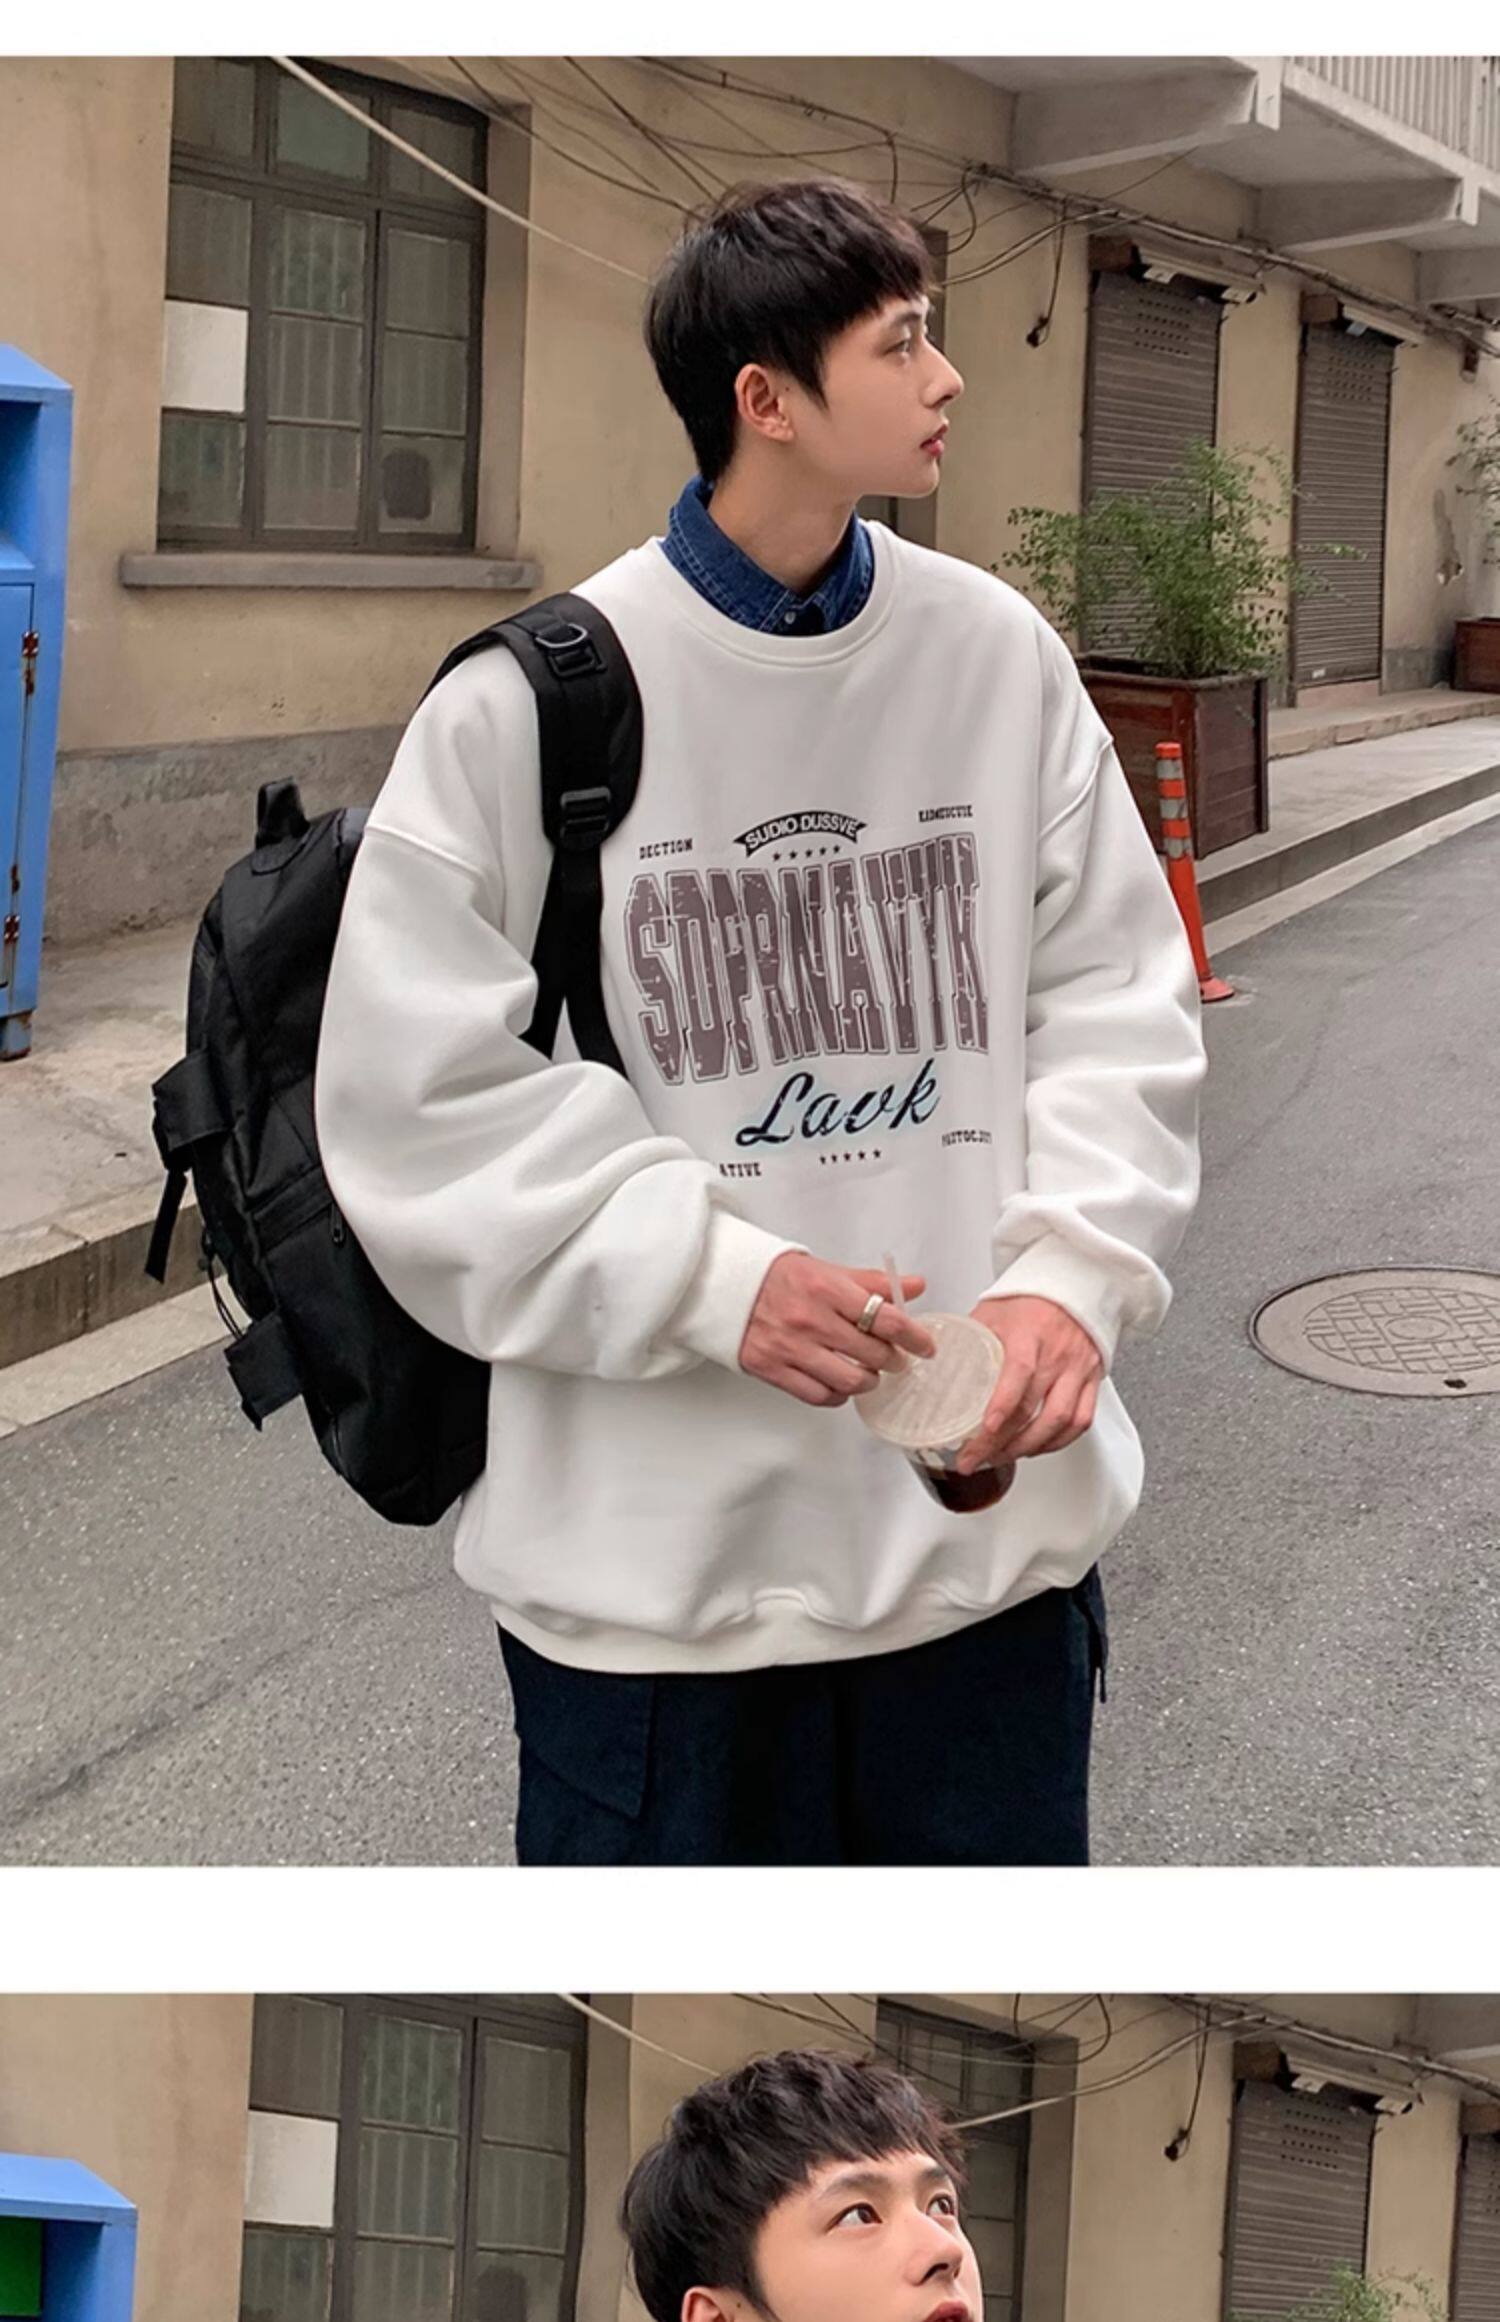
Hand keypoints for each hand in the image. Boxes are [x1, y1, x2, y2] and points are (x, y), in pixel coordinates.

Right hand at [739, 1255, 936, 1408]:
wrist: (726, 1285)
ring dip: (869, 1381)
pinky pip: (818, 1396)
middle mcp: (809, 1320)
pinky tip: (841, 1385)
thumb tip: (916, 1286)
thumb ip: (872, 1283)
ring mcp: (790, 1348)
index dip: (914, 1337)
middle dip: (893, 1360)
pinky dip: (838, 1396)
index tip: (925, 1346)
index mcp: (827, 1289)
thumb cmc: (779, 1277)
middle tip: (895, 1358)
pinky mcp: (772, 1369)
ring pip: (850, 1381)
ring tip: (869, 1373)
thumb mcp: (827, 1271)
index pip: (886, 1320)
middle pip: (873, 1354)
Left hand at [957, 1295, 1103, 1469]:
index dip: (1003, 1405)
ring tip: (1002, 1456)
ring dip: (1030, 1447)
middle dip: (1001, 1442)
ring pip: (1061, 1421)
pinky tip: (1036, 1447)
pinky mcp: (1091, 1379)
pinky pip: (1081, 1420)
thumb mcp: (992, 1312)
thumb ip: (969, 1341)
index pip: (1019, 1373)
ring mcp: (1077, 1369)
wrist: (1074, 1282)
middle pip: (1034, 1408)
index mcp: (1029, 1335)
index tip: (985, 1430)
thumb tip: (937, 1368)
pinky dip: (1058, 1441)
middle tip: (974, 1458)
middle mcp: (1057, 1355)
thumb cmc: (1030, 1297)